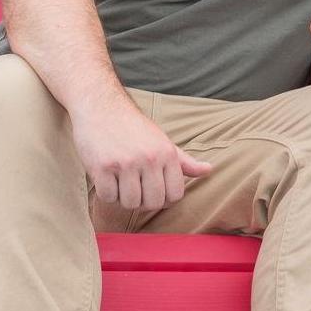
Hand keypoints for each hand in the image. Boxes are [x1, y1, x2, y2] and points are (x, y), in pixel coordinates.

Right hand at [69, 95, 212, 210]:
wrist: (101, 106)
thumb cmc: (133, 127)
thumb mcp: (163, 141)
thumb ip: (184, 161)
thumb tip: (209, 170)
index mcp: (167, 153)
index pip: (175, 195)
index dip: (165, 199)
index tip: (154, 191)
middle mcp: (149, 158)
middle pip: (153, 203)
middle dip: (144, 202)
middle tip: (135, 188)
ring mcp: (125, 163)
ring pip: (130, 203)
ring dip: (124, 199)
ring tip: (121, 182)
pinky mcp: (102, 167)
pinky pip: (108, 198)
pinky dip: (107, 194)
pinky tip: (107, 179)